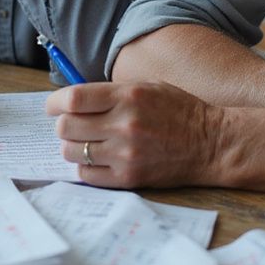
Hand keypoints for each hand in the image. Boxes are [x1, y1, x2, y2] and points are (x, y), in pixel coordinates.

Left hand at [45, 81, 221, 188]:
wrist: (211, 143)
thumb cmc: (179, 111)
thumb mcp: (148, 87)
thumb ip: (111, 92)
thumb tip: (72, 99)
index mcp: (127, 96)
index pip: (72, 99)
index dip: (55, 102)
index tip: (54, 106)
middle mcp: (123, 125)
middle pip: (66, 127)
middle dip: (63, 124)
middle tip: (73, 124)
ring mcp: (125, 154)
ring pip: (71, 152)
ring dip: (73, 146)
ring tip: (87, 142)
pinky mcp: (129, 177)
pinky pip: (86, 175)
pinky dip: (85, 166)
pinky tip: (98, 159)